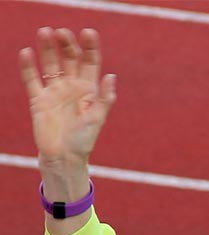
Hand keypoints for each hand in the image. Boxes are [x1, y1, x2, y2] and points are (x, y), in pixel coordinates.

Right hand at [19, 27, 115, 188]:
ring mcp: (54, 91)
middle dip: (67, 44)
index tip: (88, 32)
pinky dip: (28, 66)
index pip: (90, 63)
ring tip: (45, 33)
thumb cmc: (84, 141)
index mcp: (89, 91)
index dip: (90, 47)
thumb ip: (104, 98)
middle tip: (62, 32)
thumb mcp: (97, 119)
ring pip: (50, 63)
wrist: (64, 158)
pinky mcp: (38, 99)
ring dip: (48, 48)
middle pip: (69, 59)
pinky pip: (32, 79)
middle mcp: (71, 87)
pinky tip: (27, 52)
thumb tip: (111, 76)